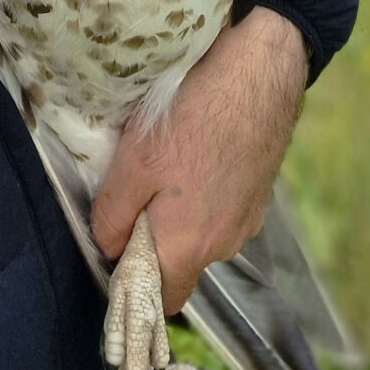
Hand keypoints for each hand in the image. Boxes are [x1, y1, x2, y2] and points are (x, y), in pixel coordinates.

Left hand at [91, 7, 308, 313]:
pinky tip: (196, 145)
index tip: (117, 244)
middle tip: (135, 187)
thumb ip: (114, 215)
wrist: (259, 71)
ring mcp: (249, 216)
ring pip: (202, 229)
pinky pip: (222, 204)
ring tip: (166, 157)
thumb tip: (109, 246)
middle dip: (155, 237)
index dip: (134, 279)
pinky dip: (206, 187)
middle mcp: (226, 243)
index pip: (164, 297)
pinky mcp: (260, 190)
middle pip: (182, 261)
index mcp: (190, 246)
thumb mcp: (134, 162)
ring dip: (181, 208)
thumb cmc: (192, 116)